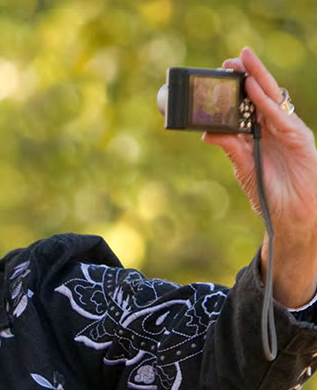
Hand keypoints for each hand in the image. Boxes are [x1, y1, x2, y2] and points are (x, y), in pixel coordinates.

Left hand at [203, 47, 316, 306]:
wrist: (290, 216)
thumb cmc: (269, 192)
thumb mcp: (242, 166)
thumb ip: (228, 146)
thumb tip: (206, 132)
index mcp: (263, 133)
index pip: (250, 103)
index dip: (239, 86)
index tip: (222, 72)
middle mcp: (277, 128)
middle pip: (262, 95)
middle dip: (249, 74)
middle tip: (233, 58)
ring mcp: (290, 132)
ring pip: (273, 100)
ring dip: (257, 80)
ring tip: (242, 64)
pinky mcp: (299, 139)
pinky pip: (279, 117)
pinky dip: (265, 104)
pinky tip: (253, 91)